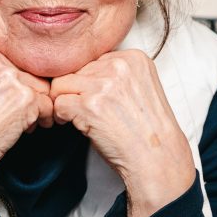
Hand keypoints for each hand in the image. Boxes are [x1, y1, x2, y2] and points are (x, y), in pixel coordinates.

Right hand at [0, 39, 52, 216]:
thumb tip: (7, 73)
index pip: (4, 56)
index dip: (5, 78)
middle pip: (23, 69)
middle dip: (20, 91)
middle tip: (8, 111)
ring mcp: (9, 77)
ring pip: (39, 86)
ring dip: (33, 105)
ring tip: (16, 121)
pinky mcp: (25, 98)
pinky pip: (47, 105)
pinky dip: (41, 119)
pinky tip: (24, 129)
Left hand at [49, 50, 194, 216]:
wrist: (158, 159)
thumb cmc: (147, 129)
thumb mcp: (139, 87)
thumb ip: (115, 74)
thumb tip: (80, 72)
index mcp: (133, 58)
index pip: (92, 60)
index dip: (88, 81)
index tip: (96, 99)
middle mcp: (119, 66)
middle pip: (74, 70)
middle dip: (75, 91)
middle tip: (85, 111)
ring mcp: (104, 85)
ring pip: (61, 85)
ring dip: (64, 103)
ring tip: (77, 118)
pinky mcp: (90, 105)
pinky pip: (59, 104)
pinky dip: (61, 117)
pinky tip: (75, 126)